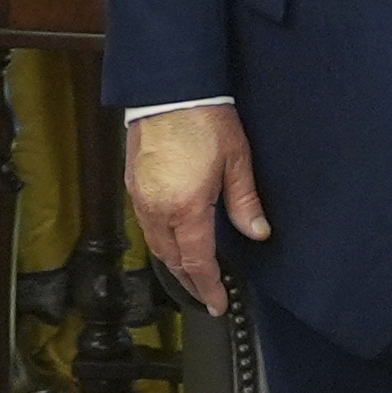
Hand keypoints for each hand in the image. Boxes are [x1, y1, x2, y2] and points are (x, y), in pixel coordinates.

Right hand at [128, 106, 269, 316]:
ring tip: (190, 274)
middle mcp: (158, 210)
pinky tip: (171, 240)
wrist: (169, 88)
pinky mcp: (133, 184)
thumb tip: (258, 233)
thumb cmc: (205, 119)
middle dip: (190, 282)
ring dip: (173, 264)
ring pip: (155, 245)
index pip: (197, 263)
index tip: (218, 304)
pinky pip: (145, 225)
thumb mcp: (236, 161)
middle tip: (206, 295)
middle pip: (172, 260)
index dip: (208, 287)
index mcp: (186, 209)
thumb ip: (245, 203)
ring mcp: (141, 198)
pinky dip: (159, 241)